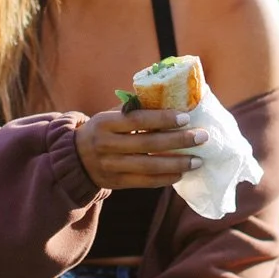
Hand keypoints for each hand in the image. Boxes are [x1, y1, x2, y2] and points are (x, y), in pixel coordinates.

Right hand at [74, 107, 208, 191]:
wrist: (76, 159)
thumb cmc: (103, 130)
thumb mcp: (111, 116)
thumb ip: (135, 109)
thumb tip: (170, 94)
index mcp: (105, 123)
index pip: (137, 120)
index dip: (162, 119)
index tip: (186, 117)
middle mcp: (106, 145)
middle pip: (147, 144)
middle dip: (178, 141)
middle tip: (202, 137)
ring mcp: (111, 166)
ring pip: (149, 166)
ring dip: (177, 163)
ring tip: (198, 160)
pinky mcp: (117, 183)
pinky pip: (145, 182)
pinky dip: (166, 178)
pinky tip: (182, 173)